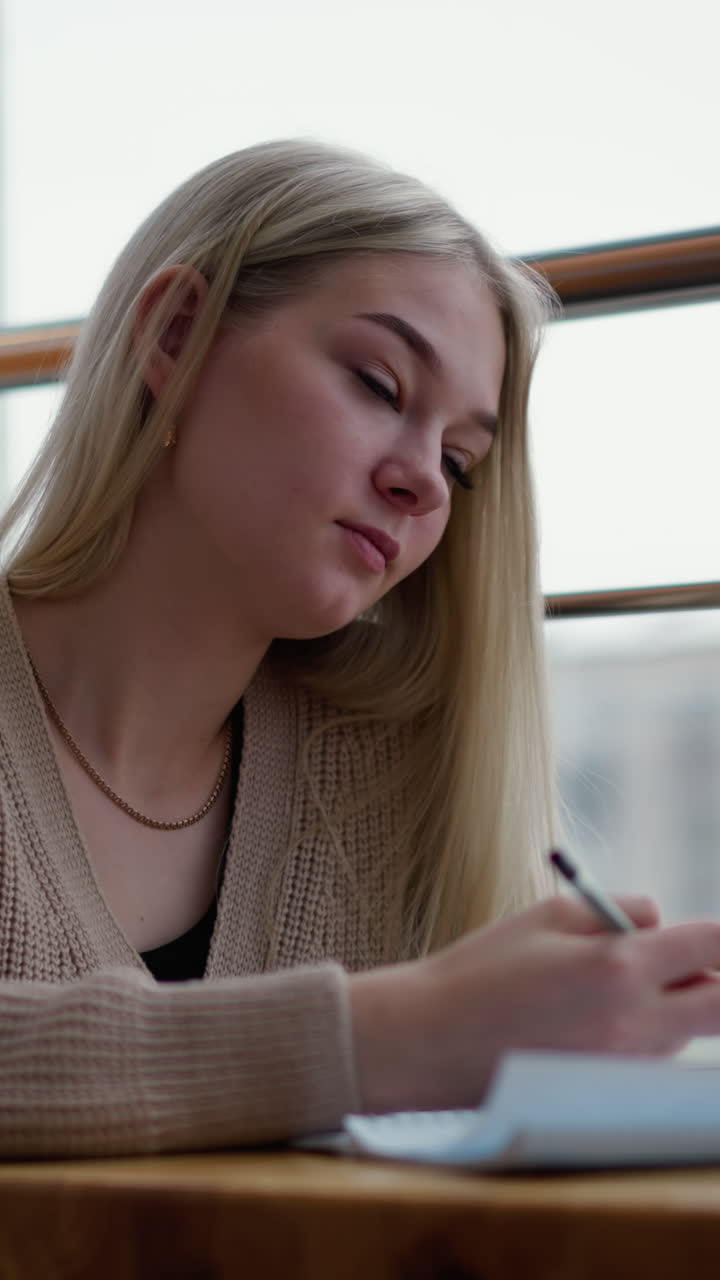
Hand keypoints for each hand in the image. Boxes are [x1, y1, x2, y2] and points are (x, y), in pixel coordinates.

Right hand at [349, 894, 719, 1112]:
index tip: (711, 935)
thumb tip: (665, 924)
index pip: (712, 946)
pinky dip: (642, 1033)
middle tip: (691, 963)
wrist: (433, 1040)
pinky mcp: (608, 1093)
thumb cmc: (485, 968)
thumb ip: (622, 910)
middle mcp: (634, 1022)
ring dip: (671, 1004)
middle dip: (717, 979)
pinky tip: (588, 1020)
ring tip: (604, 985)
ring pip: (685, 1031)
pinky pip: (651, 1056)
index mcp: (619, 967)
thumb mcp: (552, 913)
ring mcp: (624, 1066)